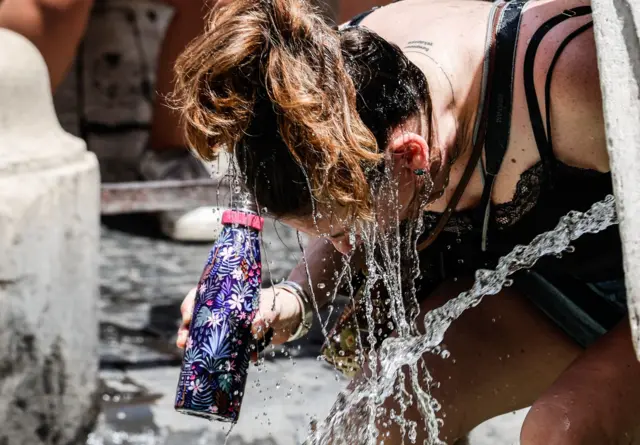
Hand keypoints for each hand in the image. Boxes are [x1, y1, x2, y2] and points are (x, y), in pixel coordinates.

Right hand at [176, 285, 302, 349]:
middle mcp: (224, 312)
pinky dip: (220, 360)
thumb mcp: (272, 308)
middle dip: (186, 329)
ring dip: (196, 346)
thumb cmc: (280, 305)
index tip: (188, 315)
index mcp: (228, 297)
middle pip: (198, 318)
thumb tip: (252, 330)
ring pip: (206, 336)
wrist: (293, 317)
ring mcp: (229, 329)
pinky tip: (220, 368)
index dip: (190, 304)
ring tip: (189, 356)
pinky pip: (223, 353)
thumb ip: (264, 317)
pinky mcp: (238, 345)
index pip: (202, 296)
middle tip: (182, 341)